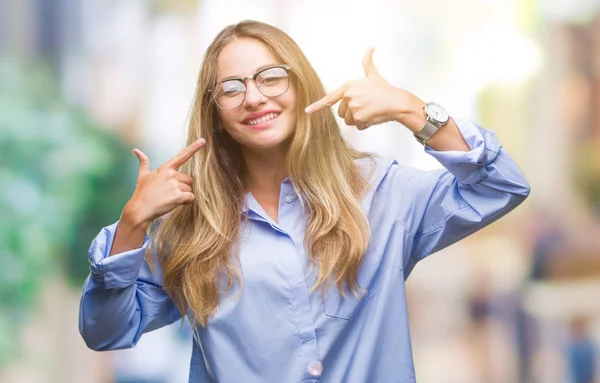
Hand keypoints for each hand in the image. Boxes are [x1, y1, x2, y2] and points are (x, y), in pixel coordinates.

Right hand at [122, 138, 205, 226]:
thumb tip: (135, 150)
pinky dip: (186, 202)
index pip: (182, 156)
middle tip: (169, 193)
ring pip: (189, 189)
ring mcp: (175, 185)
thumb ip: (144, 162)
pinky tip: (174, 203)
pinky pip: (191, 197)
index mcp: (165, 168)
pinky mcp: (178, 196)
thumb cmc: (142, 193)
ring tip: (169, 198)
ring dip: (183, 195)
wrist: (139, 209)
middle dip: (183, 187)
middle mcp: (171, 175)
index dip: (193, 148)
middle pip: (189, 179)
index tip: (203, 141)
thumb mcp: (142, 175)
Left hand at [305, 47, 424, 130]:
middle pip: (341, 113)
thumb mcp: (373, 74)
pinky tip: (373, 117)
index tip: (307, 111)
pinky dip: (365, 125)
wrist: (396, 102)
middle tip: (366, 106)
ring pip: (349, 121)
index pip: (330, 98)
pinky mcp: (359, 118)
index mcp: (348, 87)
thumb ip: (368, 61)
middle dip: (352, 113)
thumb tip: (371, 47)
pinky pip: (357, 126)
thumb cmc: (385, 90)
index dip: (317, 106)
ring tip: (370, 111)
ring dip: (358, 120)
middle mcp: (348, 97)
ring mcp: (353, 108)